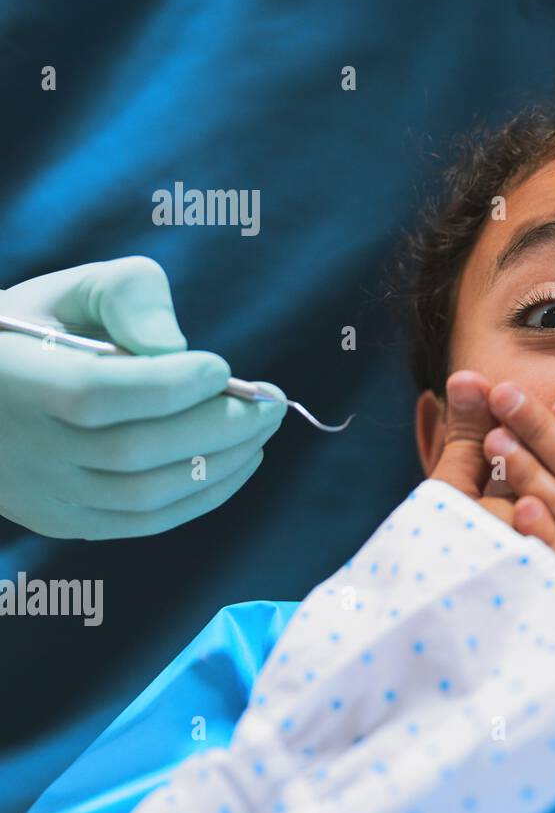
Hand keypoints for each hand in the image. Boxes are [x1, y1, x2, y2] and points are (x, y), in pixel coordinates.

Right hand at [0, 257, 285, 538]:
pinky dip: (203, 496)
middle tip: (271, 400)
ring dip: (222, 462)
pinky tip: (242, 461)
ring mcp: (39, 494)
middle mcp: (20, 446)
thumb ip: (126, 295)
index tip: (220, 367)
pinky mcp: (61, 521)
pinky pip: (142, 523)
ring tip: (264, 426)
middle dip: (219, 425)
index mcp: (12, 377)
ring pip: (143, 495)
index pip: (94, 393)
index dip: (168, 385)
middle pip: (132, 451)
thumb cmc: (38, 329)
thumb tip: (176, 349)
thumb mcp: (72, 289)